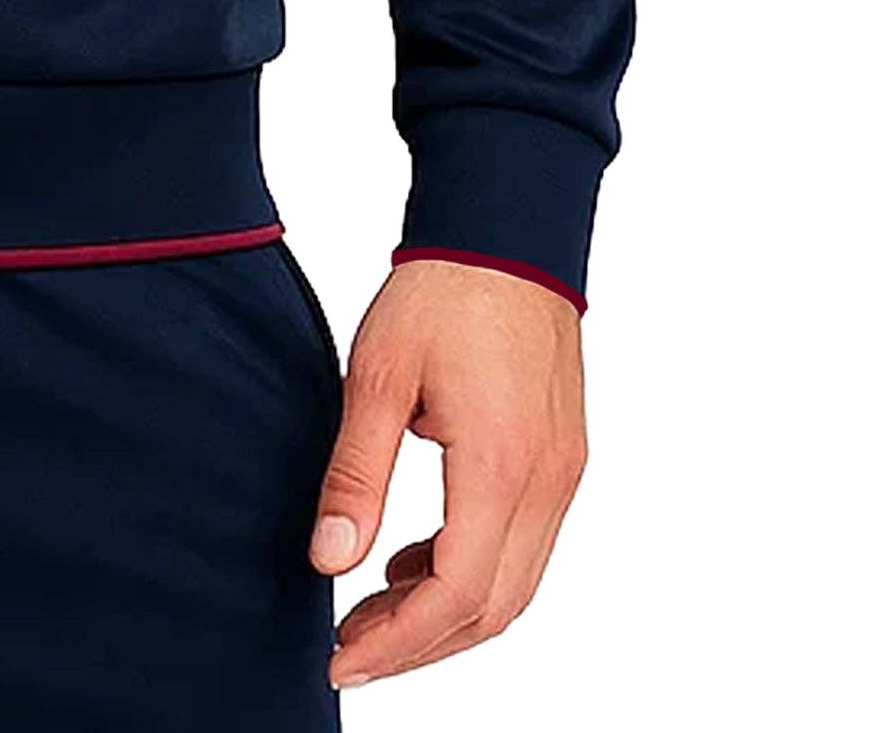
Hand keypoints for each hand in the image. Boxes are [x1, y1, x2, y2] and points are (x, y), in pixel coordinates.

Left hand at [308, 259, 586, 688]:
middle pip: (493, 609)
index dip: (399, 642)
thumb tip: (329, 559)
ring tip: (370, 611)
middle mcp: (546, 482)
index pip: (457, 595)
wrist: (505, 232)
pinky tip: (413, 561)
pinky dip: (470, 571)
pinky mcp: (560, 458)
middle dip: (419, 644)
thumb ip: (356, 473)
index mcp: (501, 466)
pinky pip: (523, 545)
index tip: (343, 659)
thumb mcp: (377, 376)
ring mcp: (562, 472)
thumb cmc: (441, 292)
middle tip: (349, 649)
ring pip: (515, 584)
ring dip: (446, 613)